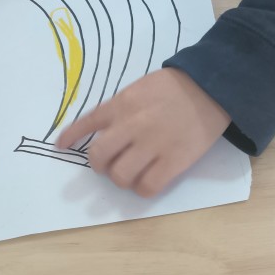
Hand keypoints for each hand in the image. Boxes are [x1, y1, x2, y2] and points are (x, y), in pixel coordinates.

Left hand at [56, 68, 230, 197]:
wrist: (213, 87)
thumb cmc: (177, 86)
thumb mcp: (141, 88)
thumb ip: (122, 107)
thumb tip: (105, 130)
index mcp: (123, 103)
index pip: (87, 122)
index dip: (71, 136)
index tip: (61, 146)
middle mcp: (132, 125)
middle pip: (99, 156)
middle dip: (98, 164)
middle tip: (107, 164)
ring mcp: (153, 145)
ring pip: (120, 176)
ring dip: (120, 178)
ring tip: (129, 173)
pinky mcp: (173, 161)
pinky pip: (147, 187)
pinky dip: (142, 189)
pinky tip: (146, 182)